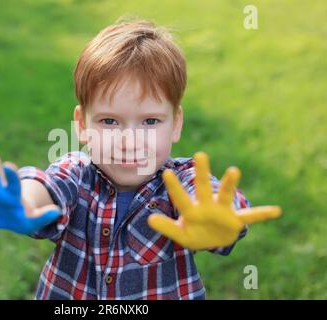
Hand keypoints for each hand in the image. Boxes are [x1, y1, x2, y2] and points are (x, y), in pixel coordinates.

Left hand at [148, 152, 281, 249]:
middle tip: (200, 155)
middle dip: (202, 173)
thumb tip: (149, 219)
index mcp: (191, 210)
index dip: (174, 187)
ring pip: (226, 195)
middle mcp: (207, 206)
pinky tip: (276, 211)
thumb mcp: (179, 234)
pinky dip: (262, 214)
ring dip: (229, 185)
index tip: (166, 172)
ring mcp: (223, 212)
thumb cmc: (194, 233)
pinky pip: (251, 217)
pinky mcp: (236, 221)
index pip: (180, 197)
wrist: (211, 240)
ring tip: (233, 170)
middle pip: (203, 187)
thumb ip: (166, 227)